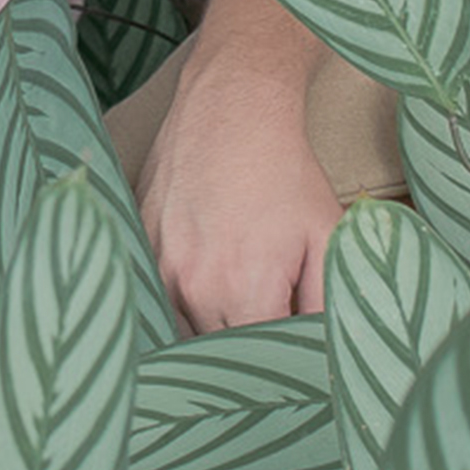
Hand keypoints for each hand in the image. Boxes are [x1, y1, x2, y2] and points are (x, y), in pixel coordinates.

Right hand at [139, 29, 348, 333]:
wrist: (232, 106)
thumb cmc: (285, 172)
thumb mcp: (327, 235)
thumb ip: (329, 304)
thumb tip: (326, 355)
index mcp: (243, 290)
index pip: (262, 363)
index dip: (283, 362)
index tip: (296, 353)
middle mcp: (191, 286)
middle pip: (221, 353)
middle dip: (250, 348)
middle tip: (274, 322)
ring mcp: (157, 267)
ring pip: (185, 331)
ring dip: (212, 328)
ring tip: (240, 296)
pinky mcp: (140, 245)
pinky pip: (158, 297)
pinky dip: (181, 301)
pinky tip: (206, 277)